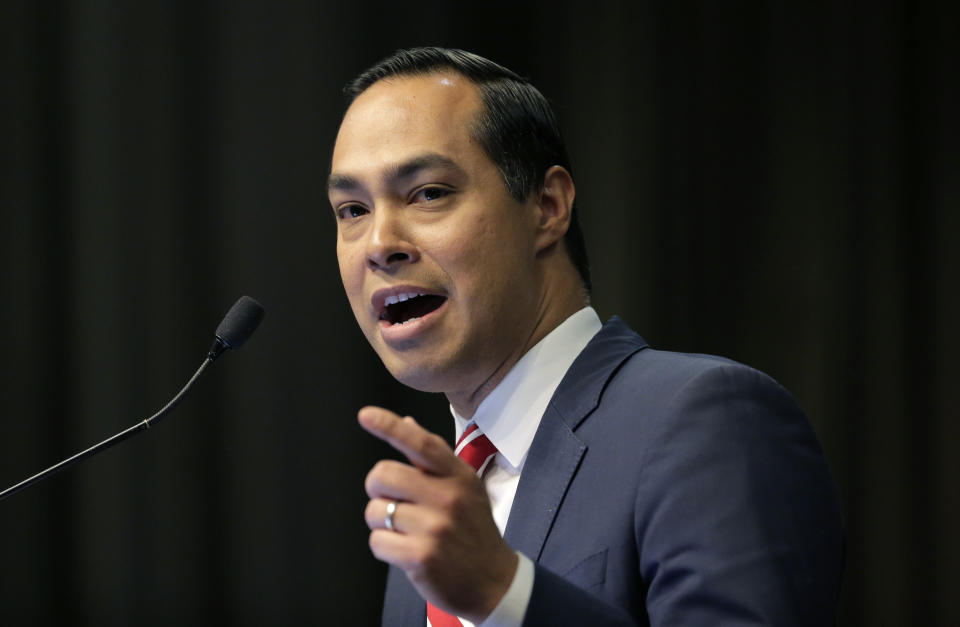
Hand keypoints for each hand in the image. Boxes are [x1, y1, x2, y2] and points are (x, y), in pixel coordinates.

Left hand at [359, 406, 517, 622]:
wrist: (493, 581)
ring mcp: (434, 528)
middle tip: (391, 499)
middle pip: (383, 475)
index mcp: (459, 475)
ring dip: (381, 521)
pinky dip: (384, 546)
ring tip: (405, 530)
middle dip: (377, 488)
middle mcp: (448, 498)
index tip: (366, 415)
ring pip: (375, 511)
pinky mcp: (420, 557)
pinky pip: (377, 541)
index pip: (420, 443)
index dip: (390, 426)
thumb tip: (406, 423)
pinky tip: (405, 550)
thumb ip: (433, 458)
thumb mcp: (464, 488)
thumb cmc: (473, 530)